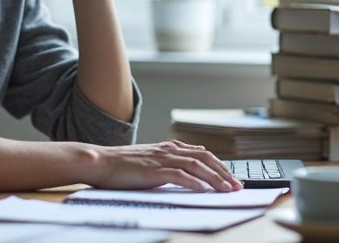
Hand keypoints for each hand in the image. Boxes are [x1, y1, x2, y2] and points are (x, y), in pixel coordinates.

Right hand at [87, 140, 242, 191]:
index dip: (219, 165)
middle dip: (224, 172)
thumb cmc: (122, 165)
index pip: (202, 153)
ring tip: (227, 189)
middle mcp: (168, 150)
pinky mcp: (153, 170)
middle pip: (205, 158)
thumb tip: (189, 167)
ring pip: (196, 165)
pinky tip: (204, 190)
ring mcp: (161, 159)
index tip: (231, 177)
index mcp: (168, 147)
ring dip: (215, 178)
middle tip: (237, 186)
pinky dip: (194, 182)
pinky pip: (179, 175)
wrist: (101, 162)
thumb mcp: (150, 161)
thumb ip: (168, 162)